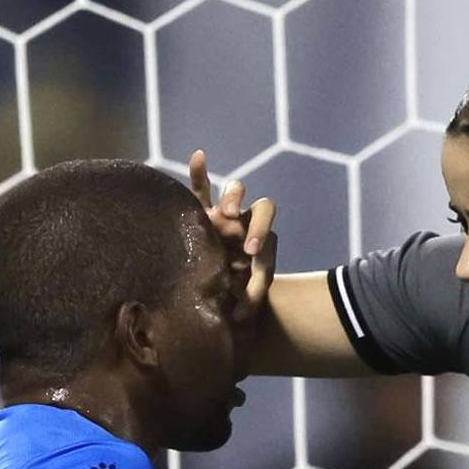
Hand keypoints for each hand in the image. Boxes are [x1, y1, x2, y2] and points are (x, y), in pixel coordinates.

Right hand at [188, 149, 277, 318]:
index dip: (262, 238)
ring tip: (224, 212)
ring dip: (232, 198)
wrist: (213, 292)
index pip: (268, 234)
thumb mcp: (246, 298)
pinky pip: (200, 190)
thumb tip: (240, 313)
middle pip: (257, 208)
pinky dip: (200, 173)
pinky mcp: (200, 214)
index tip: (251, 251)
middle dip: (253, 221)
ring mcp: (223, 217)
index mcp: (259, 243)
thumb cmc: (232, 294)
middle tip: (243, 238)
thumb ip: (249, 298)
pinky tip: (199, 155)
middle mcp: (245, 225)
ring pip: (233, 193)